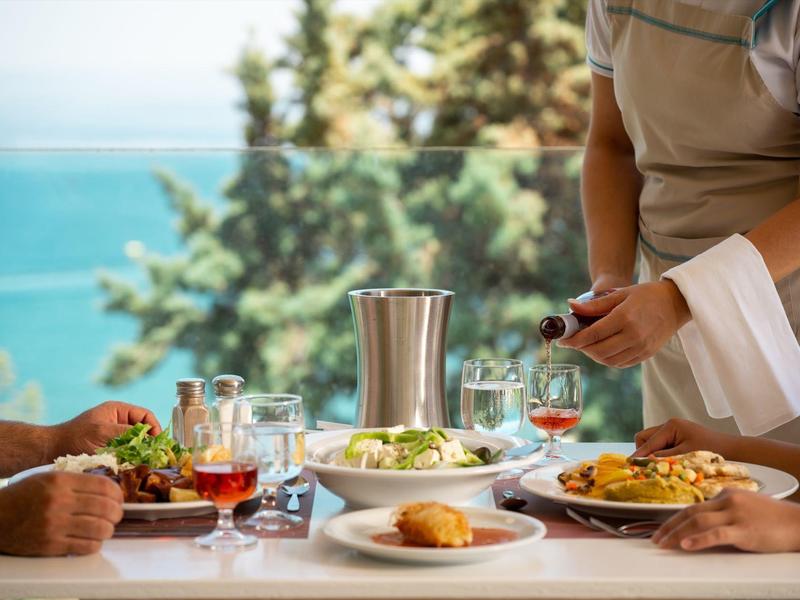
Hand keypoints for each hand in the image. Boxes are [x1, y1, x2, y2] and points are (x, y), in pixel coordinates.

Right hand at [0, 471, 122, 555]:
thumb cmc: (23, 496)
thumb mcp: (48, 478)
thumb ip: (76, 482)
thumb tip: (107, 489)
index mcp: (60, 481)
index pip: (103, 485)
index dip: (117, 493)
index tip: (119, 499)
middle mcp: (59, 501)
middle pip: (105, 507)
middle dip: (117, 513)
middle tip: (116, 515)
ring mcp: (54, 524)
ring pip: (100, 528)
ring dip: (109, 530)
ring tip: (106, 528)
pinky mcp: (50, 545)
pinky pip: (86, 546)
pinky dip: (95, 544)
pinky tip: (92, 541)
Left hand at [50, 401, 161, 457]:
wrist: (50, 451)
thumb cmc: (74, 438)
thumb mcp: (102, 432)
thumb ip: (126, 433)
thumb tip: (149, 441)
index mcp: (118, 410)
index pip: (146, 416)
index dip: (154, 428)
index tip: (158, 444)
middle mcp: (118, 421)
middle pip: (144, 429)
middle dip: (149, 442)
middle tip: (154, 455)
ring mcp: (114, 435)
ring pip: (137, 442)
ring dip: (140, 451)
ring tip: (143, 462)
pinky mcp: (110, 449)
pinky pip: (127, 452)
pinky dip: (131, 458)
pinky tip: (131, 466)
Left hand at [557, 280, 690, 367]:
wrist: (676, 303)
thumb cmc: (646, 295)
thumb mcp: (619, 294)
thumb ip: (594, 305)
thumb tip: (569, 305)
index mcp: (625, 318)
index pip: (592, 334)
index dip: (574, 340)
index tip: (562, 340)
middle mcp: (634, 335)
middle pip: (598, 351)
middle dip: (581, 349)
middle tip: (573, 342)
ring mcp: (642, 347)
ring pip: (609, 361)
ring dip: (593, 356)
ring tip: (587, 346)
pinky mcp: (647, 354)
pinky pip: (621, 363)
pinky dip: (607, 359)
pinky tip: (602, 350)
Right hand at [632, 418, 736, 457]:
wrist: (731, 448)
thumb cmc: (711, 450)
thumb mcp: (685, 455)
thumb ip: (662, 457)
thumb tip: (642, 461)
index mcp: (671, 426)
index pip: (647, 442)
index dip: (639, 455)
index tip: (629, 466)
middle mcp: (669, 425)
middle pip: (644, 437)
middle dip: (644, 451)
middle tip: (649, 466)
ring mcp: (672, 430)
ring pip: (651, 441)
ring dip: (653, 453)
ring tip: (663, 464)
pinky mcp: (676, 436)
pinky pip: (660, 444)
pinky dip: (661, 453)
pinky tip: (670, 461)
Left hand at [652, 490, 799, 551]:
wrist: (799, 523)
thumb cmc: (774, 518)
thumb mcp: (745, 507)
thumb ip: (724, 511)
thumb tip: (703, 522)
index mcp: (726, 494)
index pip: (694, 507)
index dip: (675, 518)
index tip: (662, 528)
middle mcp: (727, 501)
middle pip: (690, 513)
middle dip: (669, 526)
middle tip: (655, 538)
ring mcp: (736, 515)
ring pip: (698, 522)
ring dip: (677, 533)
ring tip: (664, 543)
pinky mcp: (745, 531)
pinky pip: (716, 534)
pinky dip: (699, 540)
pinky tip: (686, 545)